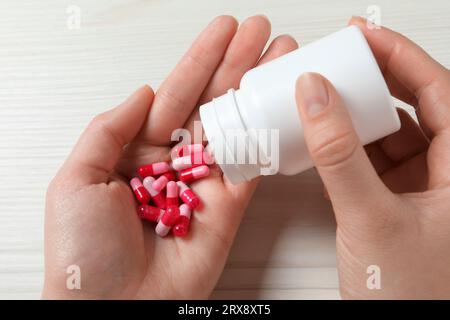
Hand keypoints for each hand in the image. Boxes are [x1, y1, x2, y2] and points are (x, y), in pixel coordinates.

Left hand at [43, 15, 298, 298]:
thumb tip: (145, 92)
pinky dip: (269, 135)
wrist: (116, 308)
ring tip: (278, 58)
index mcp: (137, 150)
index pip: (174, 93)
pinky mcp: (229, 206)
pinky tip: (281, 105)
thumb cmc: (85, 253)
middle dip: (236, 65)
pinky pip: (253, 164)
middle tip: (259, 32)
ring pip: (236, 126)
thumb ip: (110, 128)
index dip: (199, 60)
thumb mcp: (77, 177)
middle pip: (210, 103)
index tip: (223, 31)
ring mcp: (205, 182)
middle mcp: (174, 162)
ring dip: (257, 91)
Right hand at [295, 17, 449, 298]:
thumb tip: (316, 98)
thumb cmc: (410, 296)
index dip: (400, 55)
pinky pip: (372, 160)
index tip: (362, 35)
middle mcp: (447, 173)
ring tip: (328, 98)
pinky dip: (347, 148)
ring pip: (390, 133)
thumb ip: (339, 155)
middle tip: (342, 59)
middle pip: (415, 105)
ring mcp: (421, 188)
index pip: (439, 90)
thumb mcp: (369, 218)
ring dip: (356, 115)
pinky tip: (326, 140)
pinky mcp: (395, 202)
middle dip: (376, 79)